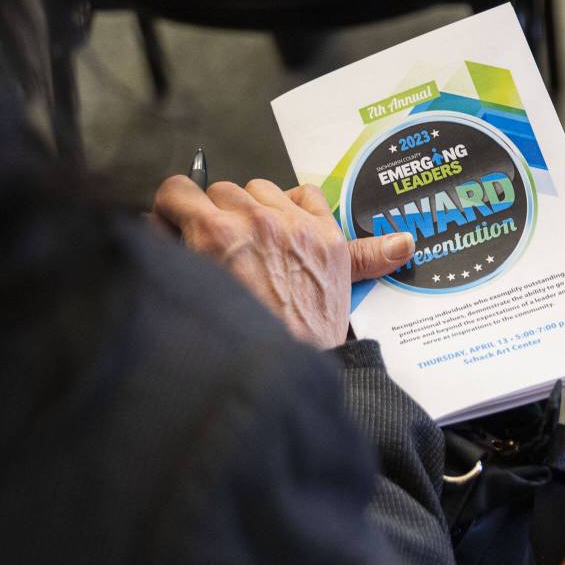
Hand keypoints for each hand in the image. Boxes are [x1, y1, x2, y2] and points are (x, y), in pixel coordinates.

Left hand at [152, 176, 414, 348]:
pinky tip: (160, 247)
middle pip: (243, 190)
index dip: (273, 209)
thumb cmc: (307, 343)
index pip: (297, 192)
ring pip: (206, 191)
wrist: (277, 374)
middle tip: (220, 252)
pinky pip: (173, 199)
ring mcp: (248, 223)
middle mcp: (286, 221)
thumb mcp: (345, 294)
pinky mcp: (209, 232)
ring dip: (190, 216)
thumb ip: (369, 258)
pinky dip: (158, 219)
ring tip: (186, 253)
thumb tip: (406, 244)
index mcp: (321, 234)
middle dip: (228, 215)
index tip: (261, 231)